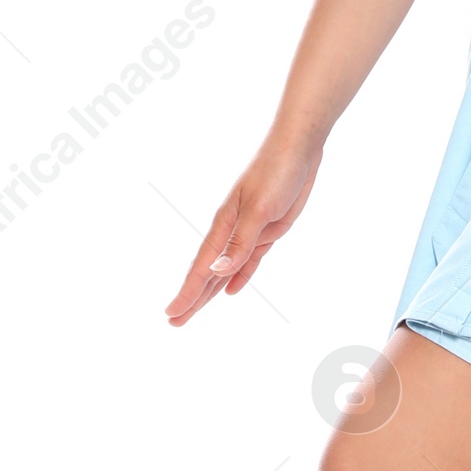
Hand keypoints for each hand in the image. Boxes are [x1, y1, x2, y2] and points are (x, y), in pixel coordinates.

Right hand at [165, 136, 322, 325]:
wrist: (298, 147)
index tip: (172, 314)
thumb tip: (217, 273)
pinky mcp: (268, 230)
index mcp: (225, 225)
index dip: (187, 293)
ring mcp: (250, 231)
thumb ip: (240, 243)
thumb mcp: (259, 209)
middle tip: (175, 322)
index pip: (201, 268)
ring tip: (194, 311)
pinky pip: (248, 261)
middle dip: (192, 297)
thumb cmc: (276, 172)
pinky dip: (239, 277)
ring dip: (210, 291)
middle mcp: (232, 230)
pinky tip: (231, 291)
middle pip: (208, 273)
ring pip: (225, 270)